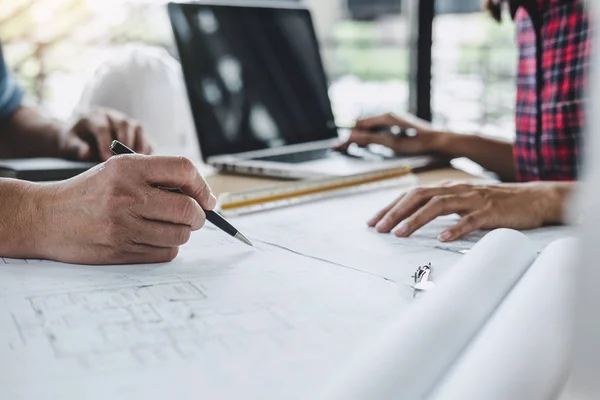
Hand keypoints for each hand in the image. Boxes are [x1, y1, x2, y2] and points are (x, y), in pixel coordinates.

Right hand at [35, 155, 215, 264]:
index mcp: (128, 168)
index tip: (207, 198)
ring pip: (181, 234)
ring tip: (168, 226)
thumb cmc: (89, 193)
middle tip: (195, 216)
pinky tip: (153, 239)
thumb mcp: (118, 170)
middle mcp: (127, 195)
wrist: (46, 218)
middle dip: (200, 215)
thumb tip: (202, 195)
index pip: (183, 169)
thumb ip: (157, 176)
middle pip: (189, 208)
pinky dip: (168, 248)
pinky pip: (166, 253)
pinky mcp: (121, 250)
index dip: (202, 185)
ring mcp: (124, 225)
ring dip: (182, 232)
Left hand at [59, 108, 152, 160]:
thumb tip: (86, 154)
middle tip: (126, 157)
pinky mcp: (135, 130)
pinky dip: (147, 146)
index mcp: (94, 116)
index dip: (105, 143)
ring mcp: (125, 121)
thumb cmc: (76, 140)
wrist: (81, 135)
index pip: (102, 127)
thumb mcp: (69, 142)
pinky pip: (145, 136)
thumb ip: (76, 147)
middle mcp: (112, 116)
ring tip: (139, 158)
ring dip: (140, 142)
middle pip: (124, 123)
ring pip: (137, 127)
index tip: (106, 158)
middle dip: (126, 140)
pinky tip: (146, 159)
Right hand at [334, 113, 441, 154]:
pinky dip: (370, 138)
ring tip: (348, 147)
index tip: (339, 147)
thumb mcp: (393, 143)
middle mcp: (389, 117)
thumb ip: (371, 139)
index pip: (360, 125)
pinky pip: (379, 131)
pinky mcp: (400, 128)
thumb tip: (352, 136)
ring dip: (359, 137)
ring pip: (371, 129)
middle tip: (339, 148)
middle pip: (364, 126)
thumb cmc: (420, 143)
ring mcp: (395, 122)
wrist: (441, 143)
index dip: (349, 137)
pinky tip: (367, 145)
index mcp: (386, 118)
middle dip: (351, 137)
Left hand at [368, 182, 569, 241]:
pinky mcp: (490, 212)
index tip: (372, 221)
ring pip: (438, 205)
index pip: (411, 194)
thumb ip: (440, 205)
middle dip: (395, 212)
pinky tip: (443, 238)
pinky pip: (470, 220)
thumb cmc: (494, 203)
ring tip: (399, 234)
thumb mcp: (463, 200)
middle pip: (419, 196)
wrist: (533, 198)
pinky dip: (455, 228)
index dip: (390, 206)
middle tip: (379, 229)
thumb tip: (413, 217)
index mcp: (447, 187)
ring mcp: (473, 200)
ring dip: (416, 220)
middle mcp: (456, 190)